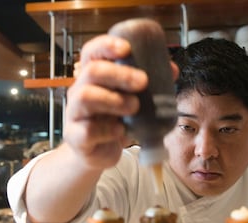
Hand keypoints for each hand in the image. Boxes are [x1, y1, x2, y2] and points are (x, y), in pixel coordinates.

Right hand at [64, 35, 147, 169]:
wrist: (98, 152)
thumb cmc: (114, 120)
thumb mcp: (131, 100)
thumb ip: (149, 85)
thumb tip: (172, 70)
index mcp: (93, 78)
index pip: (92, 52)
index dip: (106, 45)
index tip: (126, 48)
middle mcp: (80, 91)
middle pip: (92, 71)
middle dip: (120, 74)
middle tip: (143, 82)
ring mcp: (75, 114)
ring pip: (85, 97)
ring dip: (113, 99)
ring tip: (134, 107)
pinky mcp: (76, 137)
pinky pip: (87, 130)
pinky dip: (107, 130)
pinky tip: (120, 130)